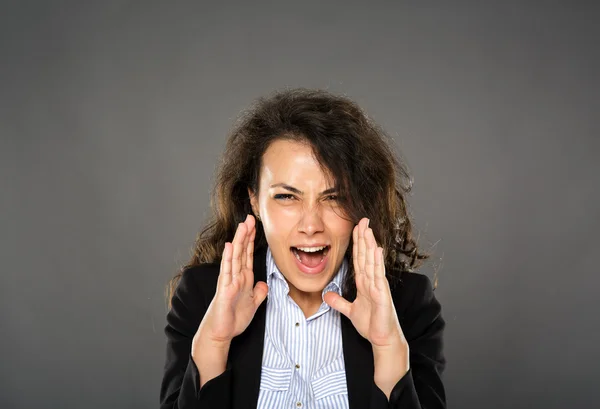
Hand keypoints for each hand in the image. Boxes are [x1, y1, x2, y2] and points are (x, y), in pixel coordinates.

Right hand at [193, 214, 268, 349]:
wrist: (221, 333)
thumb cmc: (233, 319)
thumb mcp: (253, 304)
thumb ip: (258, 293)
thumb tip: (264, 284)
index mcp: (243, 278)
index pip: (247, 255)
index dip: (251, 240)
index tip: (255, 225)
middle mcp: (235, 276)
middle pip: (241, 251)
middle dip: (246, 234)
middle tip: (250, 217)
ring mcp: (228, 281)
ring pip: (235, 256)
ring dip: (239, 240)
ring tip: (243, 225)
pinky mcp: (224, 289)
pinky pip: (227, 271)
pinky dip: (228, 258)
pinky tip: (229, 246)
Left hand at [324, 218, 405, 348]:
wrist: (382, 339)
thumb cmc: (371, 324)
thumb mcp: (350, 311)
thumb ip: (339, 302)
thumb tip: (327, 295)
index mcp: (365, 283)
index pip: (359, 259)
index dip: (357, 243)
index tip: (356, 228)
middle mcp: (372, 281)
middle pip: (366, 255)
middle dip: (364, 237)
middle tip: (362, 220)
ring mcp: (378, 286)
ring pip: (372, 261)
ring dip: (370, 245)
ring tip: (368, 229)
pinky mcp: (382, 295)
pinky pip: (379, 276)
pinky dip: (377, 263)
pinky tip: (377, 250)